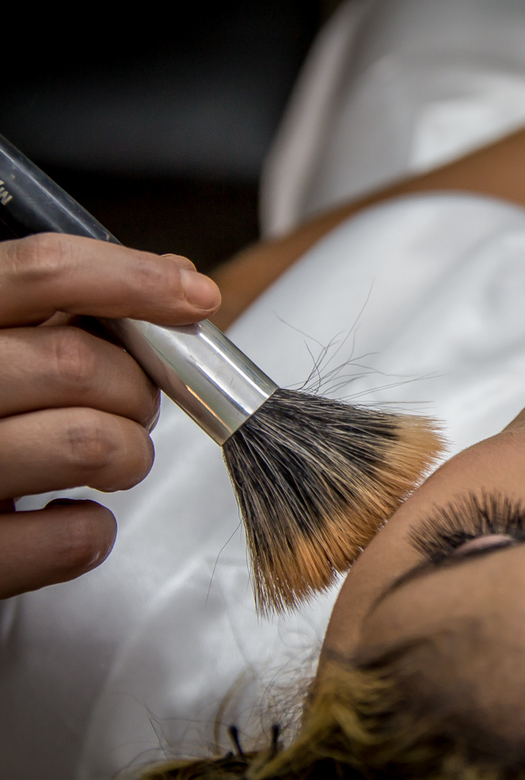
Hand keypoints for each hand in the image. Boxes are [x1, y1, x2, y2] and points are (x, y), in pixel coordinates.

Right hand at [0, 234, 220, 597]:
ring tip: (109, 459)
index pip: (41, 272)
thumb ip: (64, 309)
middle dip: (135, 387)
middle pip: (79, 363)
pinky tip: (63, 517)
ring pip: (92, 444)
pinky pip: (75, 539)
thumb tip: (175, 277)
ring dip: (129, 453)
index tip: (195, 296)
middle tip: (131, 404)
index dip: (133, 280)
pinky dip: (92, 531)